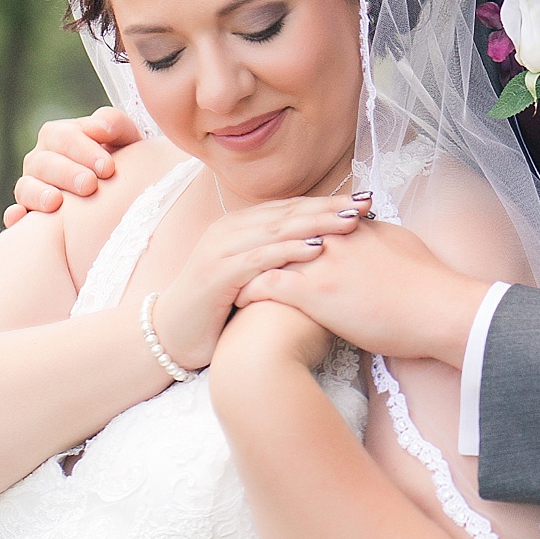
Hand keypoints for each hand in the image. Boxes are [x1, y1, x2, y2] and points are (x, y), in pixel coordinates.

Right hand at [4, 107, 140, 226]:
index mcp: (59, 135)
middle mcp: (40, 159)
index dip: (84, 151)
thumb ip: (113, 123)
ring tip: (57, 202)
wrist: (123, 190)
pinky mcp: (29, 210)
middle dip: (67, 173)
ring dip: (40, 194)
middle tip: (89, 185)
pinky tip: (23, 217)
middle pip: (44, 162)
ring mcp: (32, 185)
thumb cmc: (125, 158)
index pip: (64, 137)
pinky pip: (16, 213)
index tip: (107, 168)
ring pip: (26, 186)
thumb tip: (96, 128)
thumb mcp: (126, 137)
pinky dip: (17, 215)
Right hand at [153, 193, 373, 371]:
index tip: (366, 201)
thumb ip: (282, 259)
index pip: (291, 208)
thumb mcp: (256, 276)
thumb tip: (328, 250)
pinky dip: (289, 251)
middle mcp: (229, 231)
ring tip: (351, 221)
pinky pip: (258, 258)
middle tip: (367, 203)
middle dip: (330, 207)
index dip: (328, 203)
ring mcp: (220, 250)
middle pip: (288, 213)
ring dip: (317, 223)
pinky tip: (318, 249)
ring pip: (276, 230)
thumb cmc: (221, 309)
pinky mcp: (216, 274)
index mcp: (240, 226)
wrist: (172, 337)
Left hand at [237, 218, 491, 366]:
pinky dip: (247, 291)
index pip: (312, 221)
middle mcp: (335, 238)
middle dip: (259, 244)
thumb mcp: (405, 246)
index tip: (272, 241)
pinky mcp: (314, 292)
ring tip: (228, 278)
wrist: (443, 310)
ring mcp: (322, 263)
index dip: (289, 230)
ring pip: (268, 256)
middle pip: (283, 233)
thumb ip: (381, 236)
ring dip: (246, 266)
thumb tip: (372, 229)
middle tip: (239, 256)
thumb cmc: (433, 287)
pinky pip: (266, 286)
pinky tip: (235, 300)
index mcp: (357, 229)